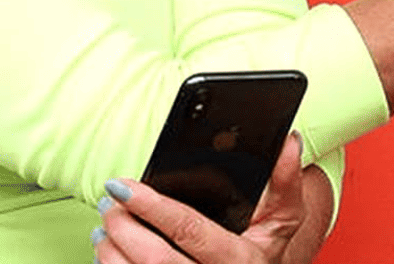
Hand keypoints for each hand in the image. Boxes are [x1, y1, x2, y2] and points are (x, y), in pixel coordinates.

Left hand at [96, 135, 307, 263]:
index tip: (123, 185)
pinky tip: (109, 252)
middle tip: (109, 203)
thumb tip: (287, 141)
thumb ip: (286, 180)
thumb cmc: (264, 248)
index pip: (189, 230)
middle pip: (155, 260)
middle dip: (124, 228)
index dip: (152, 206)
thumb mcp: (283, 216)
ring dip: (111, 251)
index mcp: (239, 260)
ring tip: (105, 226)